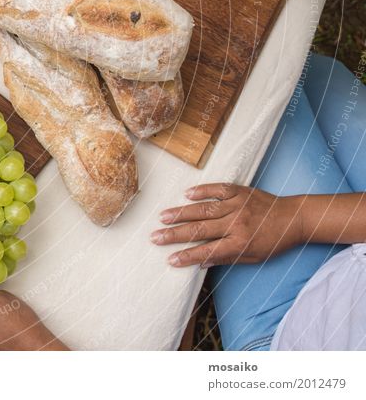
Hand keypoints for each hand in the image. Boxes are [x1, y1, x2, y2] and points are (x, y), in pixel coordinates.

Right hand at [151, 183, 302, 267]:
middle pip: (200, 230)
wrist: (295, 218)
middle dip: (175, 234)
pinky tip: (186, 194)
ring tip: (163, 217)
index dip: (187, 256)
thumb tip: (200, 262)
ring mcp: (237, 205)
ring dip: (181, 213)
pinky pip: (217, 189)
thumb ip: (226, 258)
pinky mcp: (239, 191)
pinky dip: (202, 191)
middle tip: (155, 237)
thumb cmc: (274, 241)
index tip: (170, 259)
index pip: (207, 251)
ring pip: (203, 209)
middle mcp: (236, 223)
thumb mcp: (253, 257)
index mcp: (240, 242)